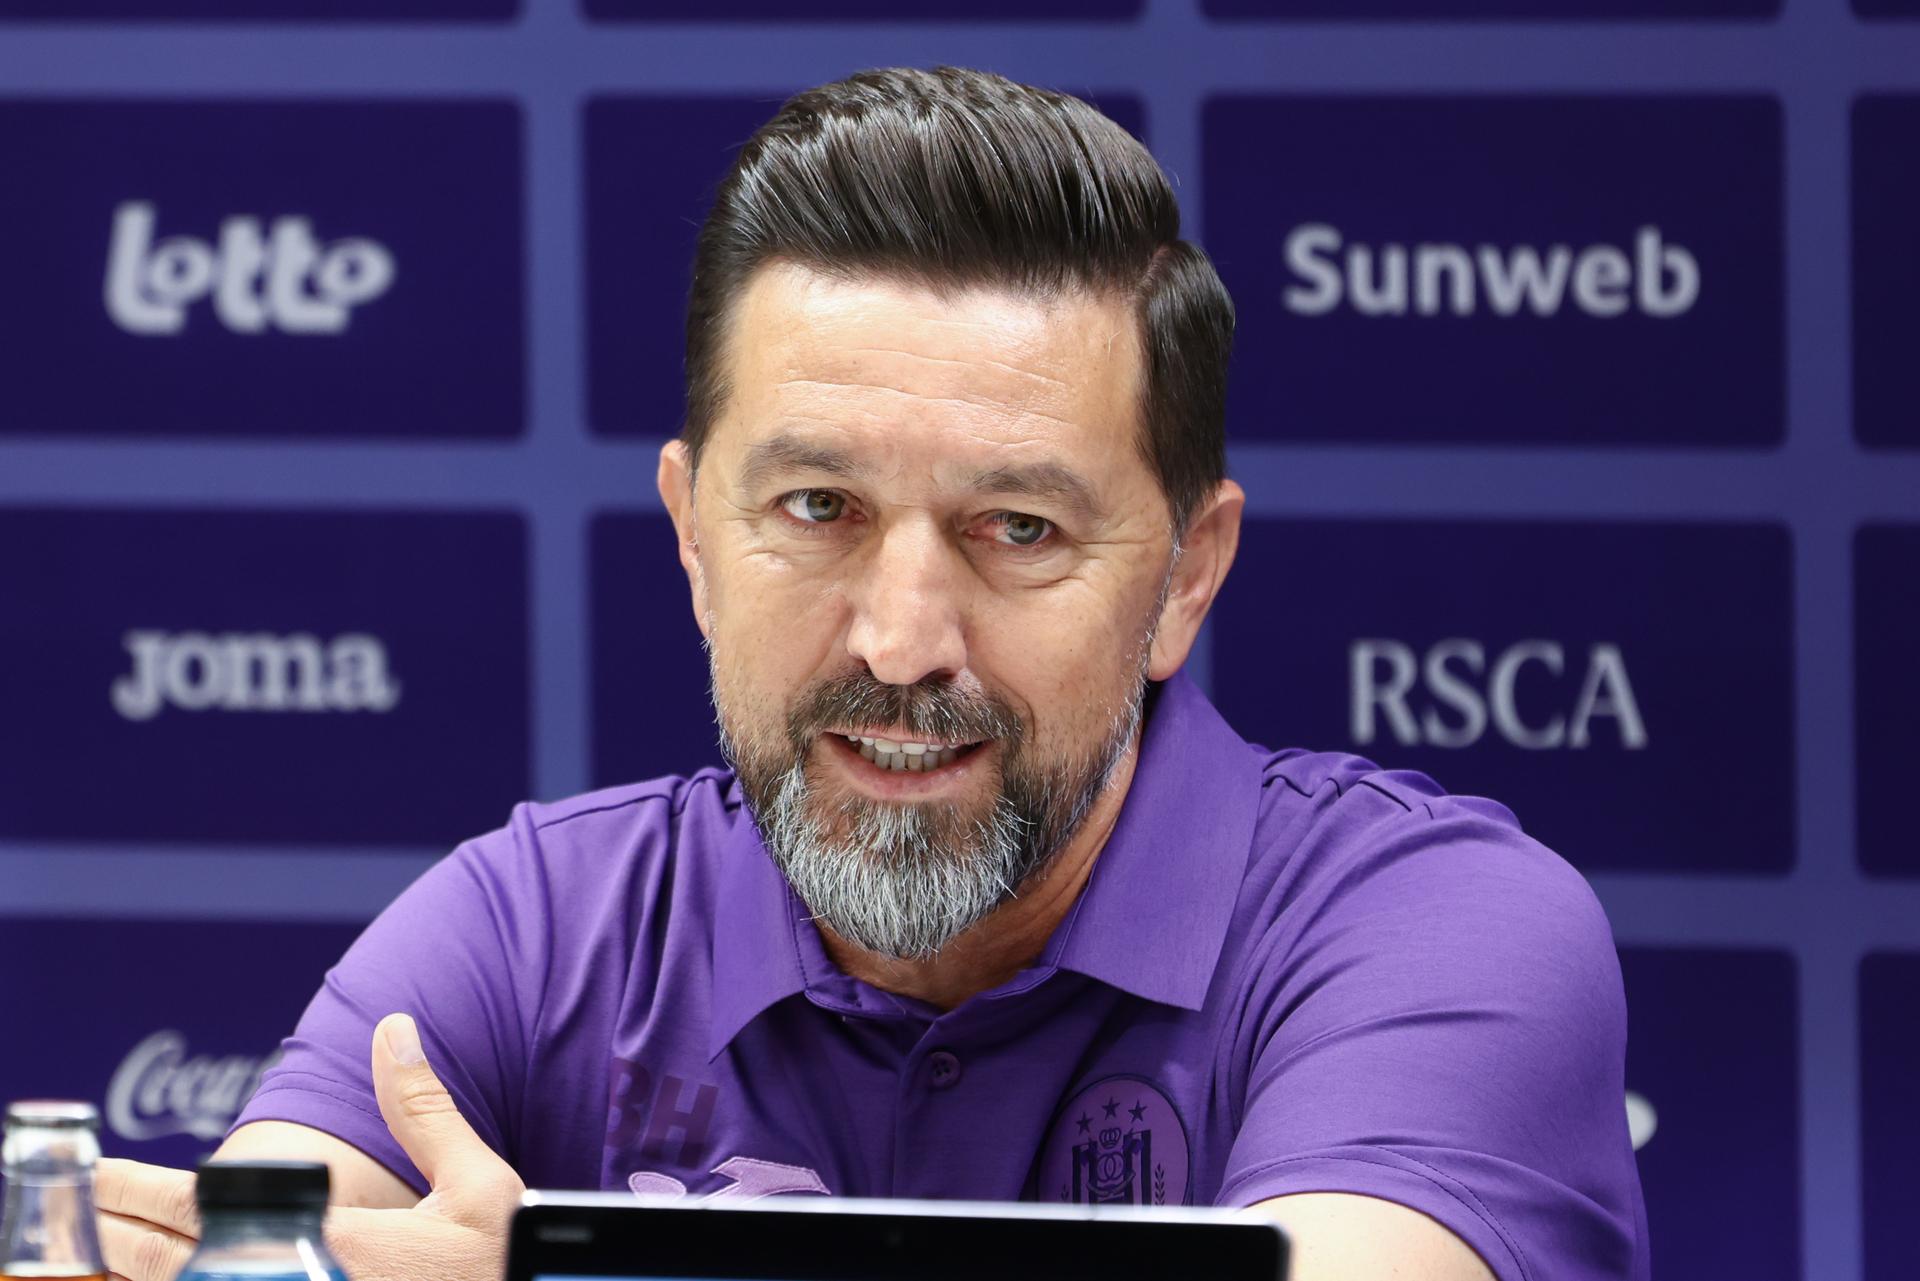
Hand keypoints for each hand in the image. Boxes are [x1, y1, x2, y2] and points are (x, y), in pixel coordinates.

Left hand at [97, 1013, 525, 1280]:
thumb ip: (426, 1111)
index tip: (96, 1172)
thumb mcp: (482, 1185)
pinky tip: (187, 1274)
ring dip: (145, 1274)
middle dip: (114, 1236)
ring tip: (106, 1248)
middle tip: (78, 1206)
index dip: (140, 1193)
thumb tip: (394, 1029)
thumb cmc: (503, 1264)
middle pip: (175, 1271)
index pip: (208, 1217)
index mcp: (340, 1248)